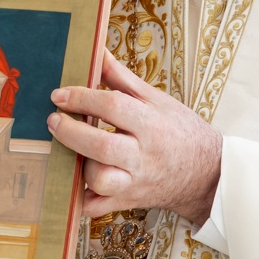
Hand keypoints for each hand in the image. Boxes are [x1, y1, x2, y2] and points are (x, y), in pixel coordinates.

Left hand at [48, 49, 222, 225]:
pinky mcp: (129, 201)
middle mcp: (144, 155)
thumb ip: (121, 78)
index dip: (82, 98)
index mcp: (152, 124)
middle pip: (102, 146)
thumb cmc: (178, 131)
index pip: (113, 107)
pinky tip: (74, 183)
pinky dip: (81, 199)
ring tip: (74, 152)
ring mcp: (136, 182)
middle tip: (53, 120)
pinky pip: (98, 207)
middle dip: (71, 132)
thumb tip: (96, 51)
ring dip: (79, 166)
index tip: (59, 95)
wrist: (206, 173)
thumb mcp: (156, 100)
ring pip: (100, 179)